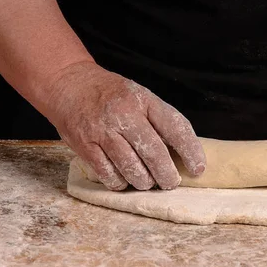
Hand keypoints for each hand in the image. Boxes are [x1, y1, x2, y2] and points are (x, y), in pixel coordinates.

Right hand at [45, 62, 205, 190]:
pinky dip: (120, 183)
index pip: (175, 127)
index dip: (190, 150)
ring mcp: (103, 132)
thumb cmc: (111, 94)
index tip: (198, 167)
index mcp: (143, 100)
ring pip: (132, 169)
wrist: (68, 84)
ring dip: (144, 182)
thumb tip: (181, 153)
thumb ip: (158, 119)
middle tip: (171, 182)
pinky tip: (124, 179)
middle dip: (167, 175)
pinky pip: (109, 175)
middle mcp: (124, 115)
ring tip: (147, 182)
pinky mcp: (86, 147)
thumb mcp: (139, 96)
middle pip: (154, 154)